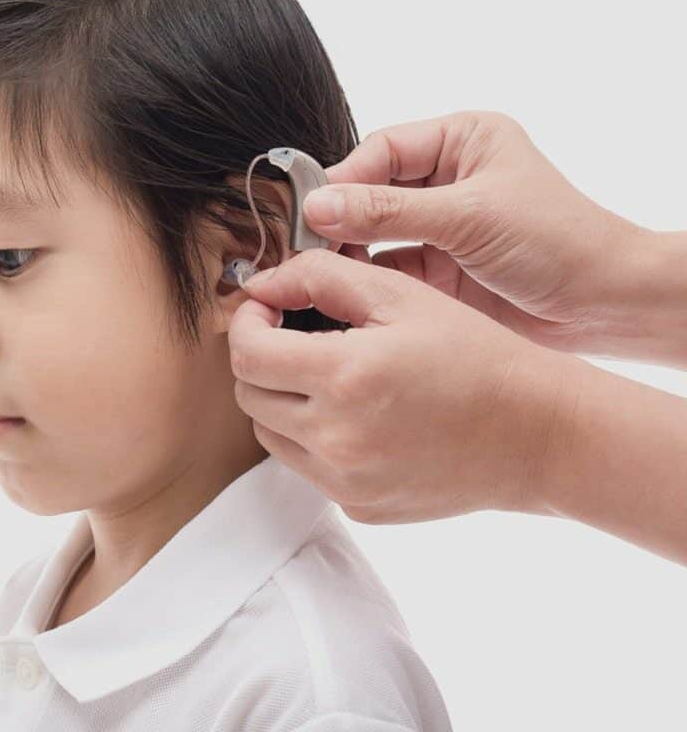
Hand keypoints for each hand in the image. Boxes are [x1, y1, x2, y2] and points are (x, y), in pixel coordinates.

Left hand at [228, 248, 578, 522]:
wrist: (538, 434)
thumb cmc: (476, 355)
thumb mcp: (403, 297)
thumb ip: (321, 278)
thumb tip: (264, 284)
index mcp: (344, 378)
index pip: (246, 353)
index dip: (248, 322)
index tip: (268, 309)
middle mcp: (336, 438)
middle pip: (250, 395)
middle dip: (262, 359)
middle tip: (296, 337)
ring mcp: (345, 481)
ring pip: (270, 434)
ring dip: (283, 401)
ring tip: (330, 376)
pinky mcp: (358, 507)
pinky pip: (307, 467)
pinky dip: (316, 439)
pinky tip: (361, 417)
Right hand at [304, 110, 671, 363]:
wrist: (604, 304)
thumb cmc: (558, 241)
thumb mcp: (467, 217)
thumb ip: (387, 211)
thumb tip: (318, 205)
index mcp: (464, 140)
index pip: (382, 149)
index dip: (346, 178)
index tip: (312, 208)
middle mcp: (449, 177)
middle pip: (371, 189)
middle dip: (341, 215)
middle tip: (306, 242)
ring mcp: (441, 224)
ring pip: (373, 230)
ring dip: (348, 248)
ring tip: (318, 269)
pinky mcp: (438, 268)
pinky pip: (385, 266)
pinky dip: (365, 278)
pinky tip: (342, 290)